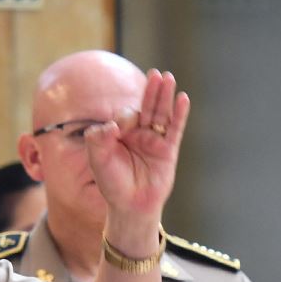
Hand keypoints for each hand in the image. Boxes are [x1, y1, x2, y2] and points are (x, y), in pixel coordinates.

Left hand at [83, 68, 186, 227]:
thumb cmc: (112, 184)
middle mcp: (139, 134)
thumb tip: (110, 124)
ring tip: (168, 77)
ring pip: (161, 114)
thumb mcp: (98, 160)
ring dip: (164, 96)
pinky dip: (179, 114)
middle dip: (151, 91)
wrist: (129, 207)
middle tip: (155, 74)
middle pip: (146, 107)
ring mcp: (155, 141)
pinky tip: (182, 98)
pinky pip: (175, 129)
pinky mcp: (168, 151)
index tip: (119, 130)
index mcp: (121, 134)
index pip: (126, 115)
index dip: (125, 117)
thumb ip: (98, 139)